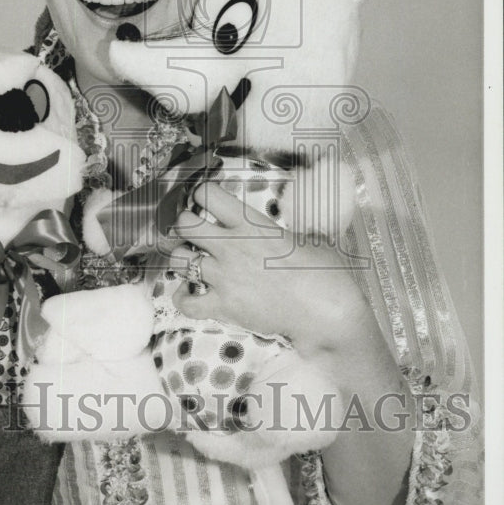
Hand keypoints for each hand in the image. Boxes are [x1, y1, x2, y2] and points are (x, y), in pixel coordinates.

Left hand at [170, 182, 370, 361]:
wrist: (326, 310)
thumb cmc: (324, 272)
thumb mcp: (306, 236)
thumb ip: (284, 229)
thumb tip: (288, 225)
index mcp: (251, 224)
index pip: (207, 194)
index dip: (202, 195)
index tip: (206, 201)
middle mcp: (231, 247)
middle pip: (184, 224)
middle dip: (184, 224)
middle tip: (193, 230)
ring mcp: (225, 277)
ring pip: (179, 259)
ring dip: (183, 258)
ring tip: (193, 260)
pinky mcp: (224, 306)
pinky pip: (186, 302)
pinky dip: (182, 298)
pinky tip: (189, 294)